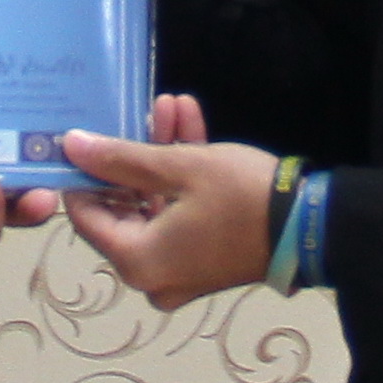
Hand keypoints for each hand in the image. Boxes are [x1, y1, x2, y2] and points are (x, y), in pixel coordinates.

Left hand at [57, 125, 280, 307]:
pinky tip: (190, 125)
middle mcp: (151, 276)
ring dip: (163, 156)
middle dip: (135, 153)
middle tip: (142, 111)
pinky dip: (183, 180)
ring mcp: (180, 272)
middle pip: (125, 207)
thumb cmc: (238, 197)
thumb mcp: (180, 168)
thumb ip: (120, 158)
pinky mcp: (204, 261)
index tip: (86, 134)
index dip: (84, 172)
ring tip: (172, 105)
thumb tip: (71, 146)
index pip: (86, 215)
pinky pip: (180, 218)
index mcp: (136, 261)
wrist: (312, 227)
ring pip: (156, 205)